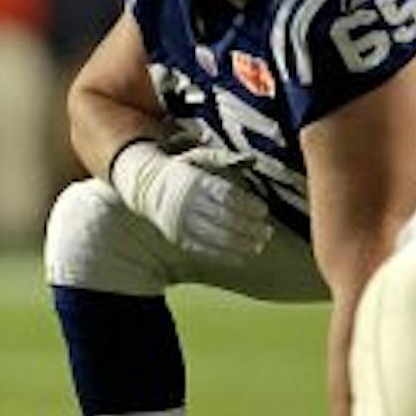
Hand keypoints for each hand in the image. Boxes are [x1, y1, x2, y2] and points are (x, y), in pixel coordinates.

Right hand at [109, 141, 271, 264]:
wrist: (147, 187)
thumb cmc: (183, 171)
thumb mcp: (199, 158)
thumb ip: (225, 158)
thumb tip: (252, 160)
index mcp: (194, 181)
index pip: (226, 195)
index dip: (247, 205)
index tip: (263, 210)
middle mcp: (187, 202)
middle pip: (224, 218)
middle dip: (249, 227)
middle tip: (267, 231)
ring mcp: (181, 222)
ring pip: (216, 237)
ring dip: (241, 244)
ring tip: (259, 245)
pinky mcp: (178, 237)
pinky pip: (204, 250)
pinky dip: (225, 256)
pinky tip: (242, 257)